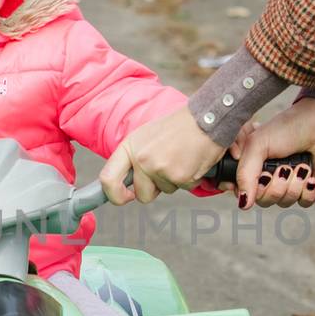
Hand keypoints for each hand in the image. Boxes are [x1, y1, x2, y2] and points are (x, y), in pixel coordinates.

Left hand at [99, 107, 225, 204]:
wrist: (206, 118)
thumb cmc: (178, 127)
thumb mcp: (146, 136)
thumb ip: (135, 158)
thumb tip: (127, 183)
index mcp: (130, 147)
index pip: (108, 178)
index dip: (114, 195)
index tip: (125, 197)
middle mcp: (142, 159)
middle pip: (142, 194)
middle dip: (155, 189)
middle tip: (167, 169)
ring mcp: (160, 169)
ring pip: (165, 191)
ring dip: (175, 180)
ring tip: (182, 157)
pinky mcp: (179, 176)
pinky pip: (184, 188)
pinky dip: (191, 179)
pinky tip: (192, 161)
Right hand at [236, 97, 314, 208]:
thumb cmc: (286, 127)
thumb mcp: (257, 144)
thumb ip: (244, 174)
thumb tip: (244, 204)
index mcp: (250, 165)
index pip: (241, 192)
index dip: (248, 192)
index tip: (261, 178)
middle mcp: (266, 176)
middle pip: (264, 200)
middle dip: (276, 186)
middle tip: (283, 167)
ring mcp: (287, 182)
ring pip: (284, 202)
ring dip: (294, 185)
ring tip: (299, 166)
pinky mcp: (306, 185)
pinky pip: (303, 202)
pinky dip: (308, 191)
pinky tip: (309, 176)